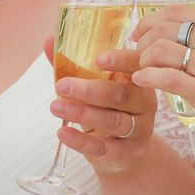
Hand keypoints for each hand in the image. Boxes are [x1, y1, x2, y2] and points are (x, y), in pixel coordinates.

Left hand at [43, 37, 157, 175]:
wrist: (125, 152)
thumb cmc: (107, 110)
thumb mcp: (95, 86)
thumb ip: (74, 64)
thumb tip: (49, 42)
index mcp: (139, 80)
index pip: (136, 65)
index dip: (120, 60)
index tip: (98, 58)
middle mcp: (145, 104)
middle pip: (120, 95)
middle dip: (89, 90)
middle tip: (62, 85)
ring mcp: (140, 130)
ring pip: (113, 121)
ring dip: (81, 114)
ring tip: (55, 106)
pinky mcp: (129, 153)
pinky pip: (103, 147)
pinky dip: (81, 141)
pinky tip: (62, 133)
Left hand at [131, 6, 194, 137]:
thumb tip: (184, 35)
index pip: (175, 12)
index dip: (149, 21)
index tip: (139, 33)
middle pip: (163, 30)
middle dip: (141, 42)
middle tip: (137, 55)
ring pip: (160, 51)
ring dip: (142, 60)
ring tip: (142, 71)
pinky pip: (167, 78)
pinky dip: (148, 77)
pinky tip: (141, 80)